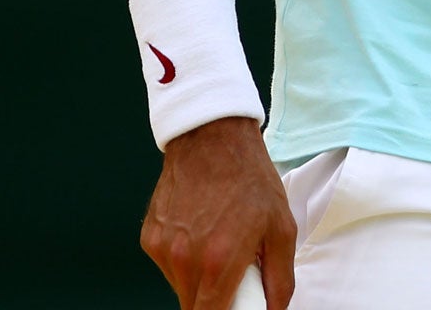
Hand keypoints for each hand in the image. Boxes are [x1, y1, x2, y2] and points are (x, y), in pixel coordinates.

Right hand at [141, 116, 295, 308]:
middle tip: (235, 273)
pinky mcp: (149, 239)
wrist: (213, 138)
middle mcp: (183, 261)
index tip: (237, 307)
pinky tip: (200, 231)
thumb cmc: (252, 180)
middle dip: (216, 300)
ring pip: (180, 288)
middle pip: (194, 307)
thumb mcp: (282, 228)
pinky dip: (184, 260)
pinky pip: (168, 265)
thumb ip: (280, 279)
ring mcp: (161, 250)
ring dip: (199, 280)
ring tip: (219, 245)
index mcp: (218, 263)